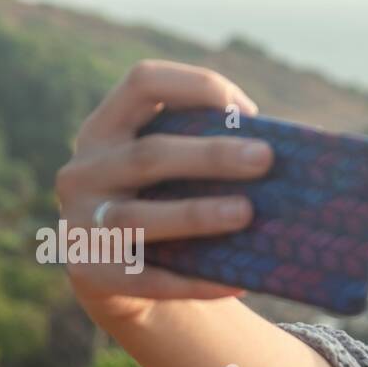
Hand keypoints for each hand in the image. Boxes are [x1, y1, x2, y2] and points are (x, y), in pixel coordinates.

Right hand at [54, 59, 273, 325]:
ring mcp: (80, 223)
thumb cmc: (163, 207)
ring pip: (139, 218)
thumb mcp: (168, 173)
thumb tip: (286, 155)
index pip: (141, 83)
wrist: (117, 279)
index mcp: (105, 129)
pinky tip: (238, 282)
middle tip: (265, 159)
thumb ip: (203, 154)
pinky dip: (195, 281)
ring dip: (196, 214)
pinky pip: (148, 279)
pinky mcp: (93, 275)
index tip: (245, 111)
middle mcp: (83, 171)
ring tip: (246, 214)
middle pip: (148, 155)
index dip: (194, 86)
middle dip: (210, 155)